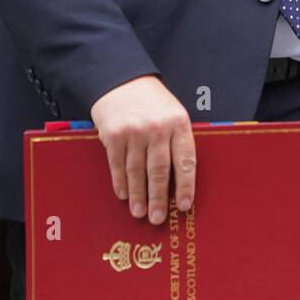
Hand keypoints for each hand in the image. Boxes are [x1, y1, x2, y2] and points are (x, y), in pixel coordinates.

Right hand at [90, 75, 195, 223]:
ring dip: (138, 195)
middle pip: (160, 170)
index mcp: (179, 123)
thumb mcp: (173, 113)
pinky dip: (121, 182)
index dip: (186, 186)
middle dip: (159, 198)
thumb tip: (179, 181)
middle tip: (158, 219)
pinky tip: (123, 195)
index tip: (184, 206)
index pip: (185, 160)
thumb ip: (177, 140)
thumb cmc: (153, 102)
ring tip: (140, 213)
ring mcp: (134, 132)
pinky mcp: (113, 135)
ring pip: (137, 171)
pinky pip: (118, 165)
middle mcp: (158, 128)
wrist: (123, 80)